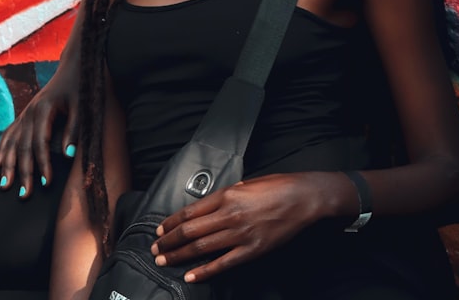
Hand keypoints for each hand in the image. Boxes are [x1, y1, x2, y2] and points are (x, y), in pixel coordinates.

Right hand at [0, 73, 77, 196]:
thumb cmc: (80, 86)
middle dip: (23, 172)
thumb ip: (74, 129)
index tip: (46, 183)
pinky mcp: (25, 115)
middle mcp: (30, 112)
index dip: (43, 164)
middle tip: (25, 195)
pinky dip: (3, 150)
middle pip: (22, 147)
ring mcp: (25, 113)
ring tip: (6, 186)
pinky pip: (9, 134)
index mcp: (44, 109)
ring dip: (8, 165)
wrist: (75, 66)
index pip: (40, 143)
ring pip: (11, 142)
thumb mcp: (82, 105)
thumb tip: (69, 155)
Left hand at [151, 173, 323, 282]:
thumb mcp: (249, 182)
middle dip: (169, 241)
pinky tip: (191, 275)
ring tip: (164, 261)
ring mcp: (240, 234)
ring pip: (201, 247)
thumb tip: (211, 205)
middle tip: (155, 248)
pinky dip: (205, 271)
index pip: (191, 211)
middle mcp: (230, 214)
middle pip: (190, 230)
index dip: (172, 221)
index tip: (160, 228)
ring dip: (179, 256)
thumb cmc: (279, 186)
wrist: (304, 197)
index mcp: (228, 195)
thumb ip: (228, 194)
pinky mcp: (251, 250)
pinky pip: (223, 263)